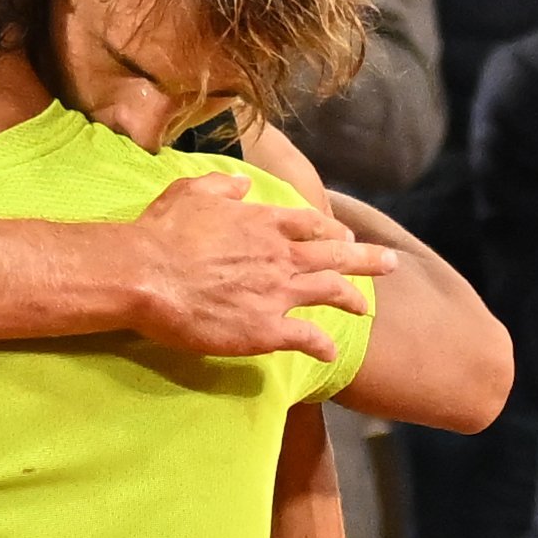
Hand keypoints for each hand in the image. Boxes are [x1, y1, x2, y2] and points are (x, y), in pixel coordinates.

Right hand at [121, 172, 394, 359]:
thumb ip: (221, 186)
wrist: (147, 274)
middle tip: (390, 263)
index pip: (311, 223)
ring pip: (329, 292)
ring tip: (367, 309)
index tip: (345, 235)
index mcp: (264, 222)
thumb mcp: (191, 192)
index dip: (332, 230)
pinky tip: (330, 353)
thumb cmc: (163, 232)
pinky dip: (322, 345)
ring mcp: (277, 293)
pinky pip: (306, 338)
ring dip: (352, 299)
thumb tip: (241, 184)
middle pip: (335, 255)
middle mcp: (279, 255)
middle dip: (366, 259)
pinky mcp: (265, 330)